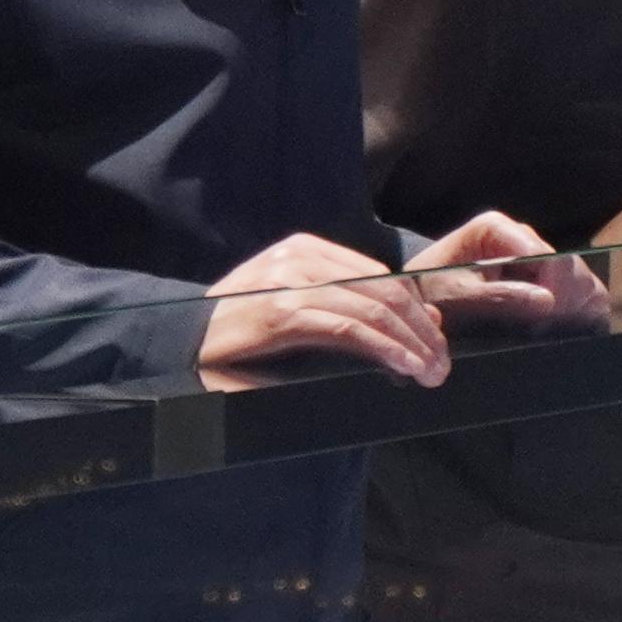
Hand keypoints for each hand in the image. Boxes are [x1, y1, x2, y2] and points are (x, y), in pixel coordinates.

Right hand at [196, 231, 449, 386]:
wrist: (180, 345)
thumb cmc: (238, 333)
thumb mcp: (291, 309)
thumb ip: (338, 307)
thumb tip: (406, 322)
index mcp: (304, 249)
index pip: (379, 276)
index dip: (416, 309)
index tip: (436, 340)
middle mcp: (299, 257)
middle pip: (385, 290)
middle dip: (422, 329)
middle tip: (441, 363)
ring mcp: (289, 282)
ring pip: (372, 309)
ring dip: (411, 343)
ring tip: (430, 372)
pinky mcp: (281, 313)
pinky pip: (347, 328)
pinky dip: (383, 348)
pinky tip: (403, 366)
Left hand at [408, 205, 605, 334]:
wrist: (419, 297)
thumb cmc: (431, 292)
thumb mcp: (459, 298)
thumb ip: (501, 298)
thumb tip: (547, 300)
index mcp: (497, 228)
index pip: (543, 254)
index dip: (552, 287)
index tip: (547, 315)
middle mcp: (520, 236)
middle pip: (565, 265)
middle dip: (564, 299)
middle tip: (548, 329)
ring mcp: (533, 256)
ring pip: (575, 278)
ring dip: (571, 307)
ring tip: (550, 331)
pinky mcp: (540, 276)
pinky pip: (572, 291)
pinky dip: (573, 311)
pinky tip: (559, 329)